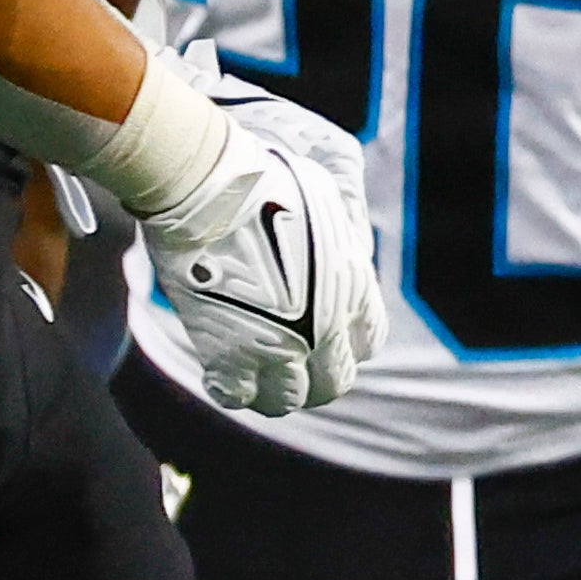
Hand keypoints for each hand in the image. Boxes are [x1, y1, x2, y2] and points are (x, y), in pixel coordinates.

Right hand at [131, 60, 385, 415]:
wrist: (213, 186)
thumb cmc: (269, 179)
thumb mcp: (328, 203)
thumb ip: (342, 241)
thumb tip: (348, 258)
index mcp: (353, 286)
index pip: (367, 341)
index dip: (347, 342)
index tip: (326, 334)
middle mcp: (325, 325)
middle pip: (333, 382)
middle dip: (315, 375)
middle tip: (289, 358)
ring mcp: (278, 345)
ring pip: (288, 400)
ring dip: (274, 387)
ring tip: (254, 364)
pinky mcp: (228, 354)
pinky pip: (236, 396)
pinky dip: (231, 387)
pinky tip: (221, 366)